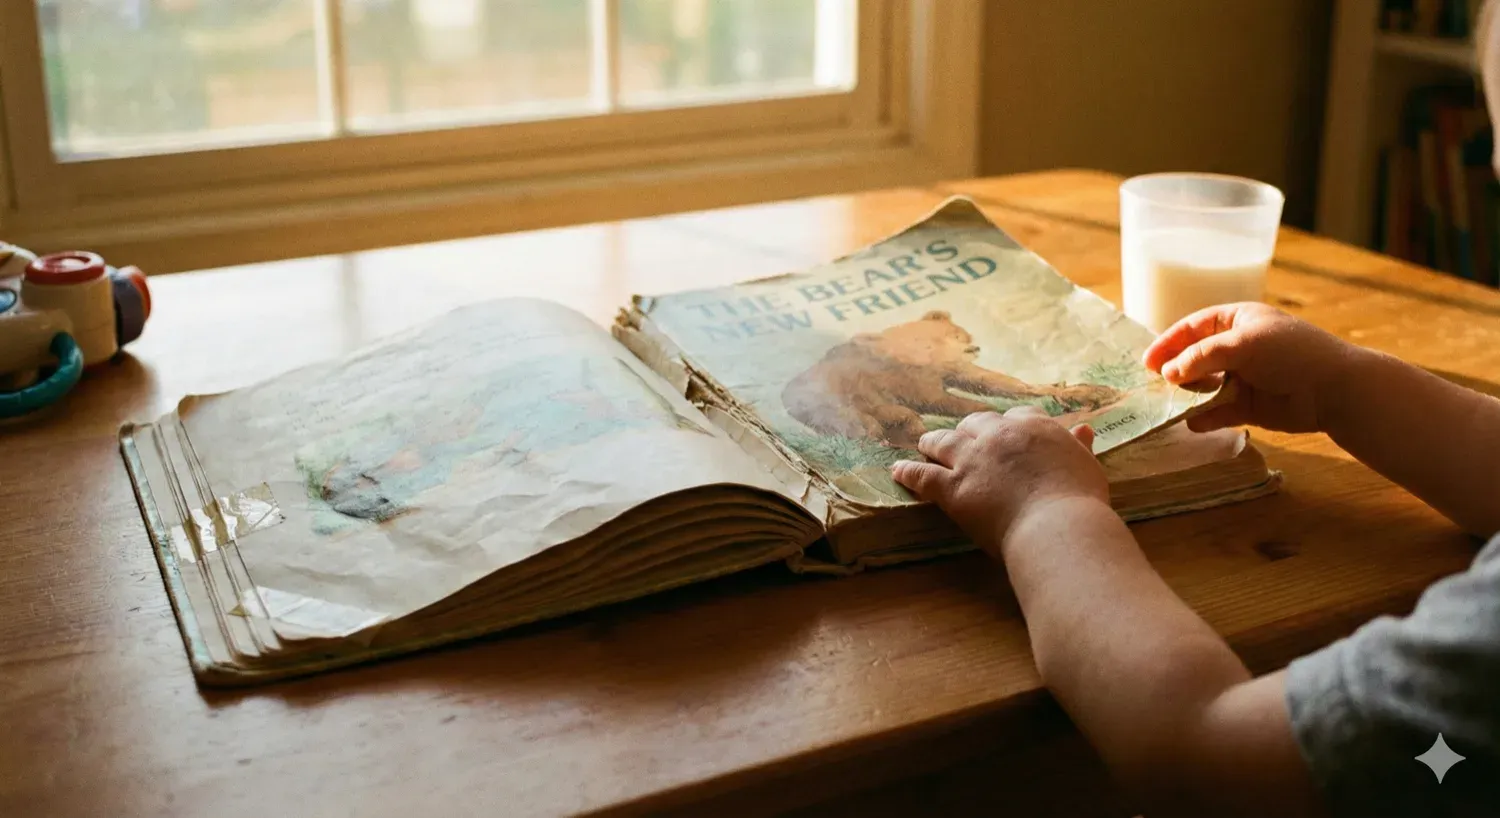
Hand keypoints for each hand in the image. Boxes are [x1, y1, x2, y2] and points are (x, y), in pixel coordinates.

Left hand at [891, 407, 1108, 556]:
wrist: (1058, 526)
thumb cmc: (1079, 501)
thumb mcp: (1086, 466)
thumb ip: (1078, 446)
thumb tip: (1083, 429)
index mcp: (1034, 427)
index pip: (1016, 416)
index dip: (1007, 425)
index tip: (1004, 433)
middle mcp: (999, 435)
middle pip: (975, 422)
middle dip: (968, 430)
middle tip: (963, 440)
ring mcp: (972, 459)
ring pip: (944, 441)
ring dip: (933, 442)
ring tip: (925, 444)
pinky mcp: (953, 487)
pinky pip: (923, 474)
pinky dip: (908, 471)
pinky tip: (897, 471)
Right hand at [1142, 302, 1360, 433]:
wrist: (1334, 388)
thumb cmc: (1290, 352)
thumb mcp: (1242, 343)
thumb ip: (1201, 356)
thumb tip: (1167, 373)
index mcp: (1238, 321)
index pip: (1194, 327)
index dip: (1169, 341)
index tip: (1147, 361)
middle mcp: (1238, 348)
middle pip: (1195, 358)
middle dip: (1175, 371)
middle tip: (1154, 385)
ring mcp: (1243, 378)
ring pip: (1205, 387)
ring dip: (1188, 396)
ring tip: (1171, 404)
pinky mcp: (1249, 406)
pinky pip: (1219, 412)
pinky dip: (1206, 418)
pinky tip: (1193, 423)